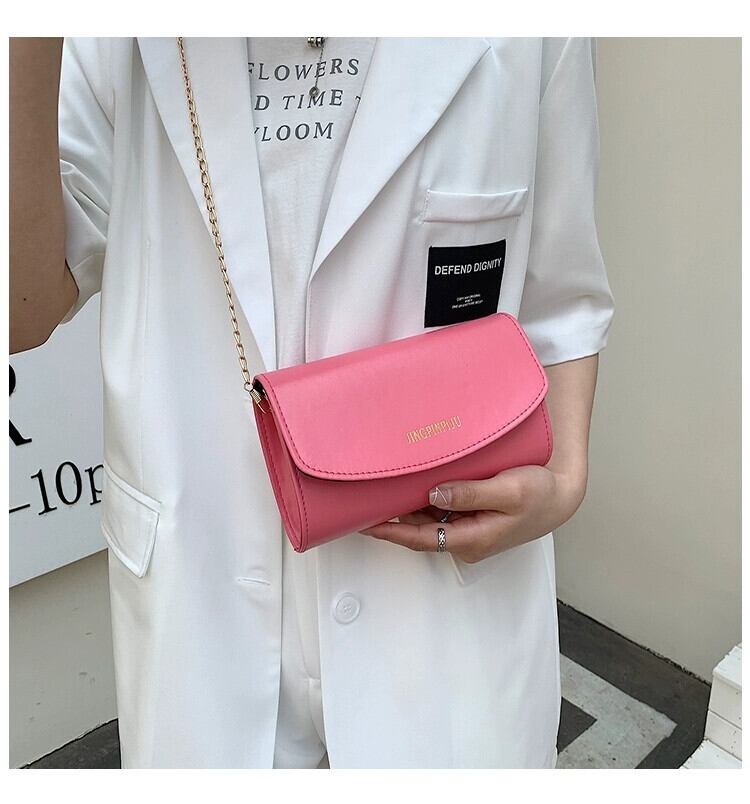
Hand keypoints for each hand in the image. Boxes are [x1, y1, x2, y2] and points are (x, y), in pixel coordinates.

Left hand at [360, 464, 586, 563]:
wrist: (561, 497)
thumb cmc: (540, 494)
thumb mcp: (508, 490)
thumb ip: (470, 493)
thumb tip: (435, 493)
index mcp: (473, 539)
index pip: (420, 538)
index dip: (391, 532)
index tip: (366, 524)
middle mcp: (467, 540)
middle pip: (420, 530)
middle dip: (394, 518)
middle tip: (368, 499)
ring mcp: (470, 531)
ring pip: (430, 520)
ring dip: (410, 507)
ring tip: (386, 488)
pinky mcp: (473, 520)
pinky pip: (443, 512)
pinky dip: (427, 500)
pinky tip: (416, 483)